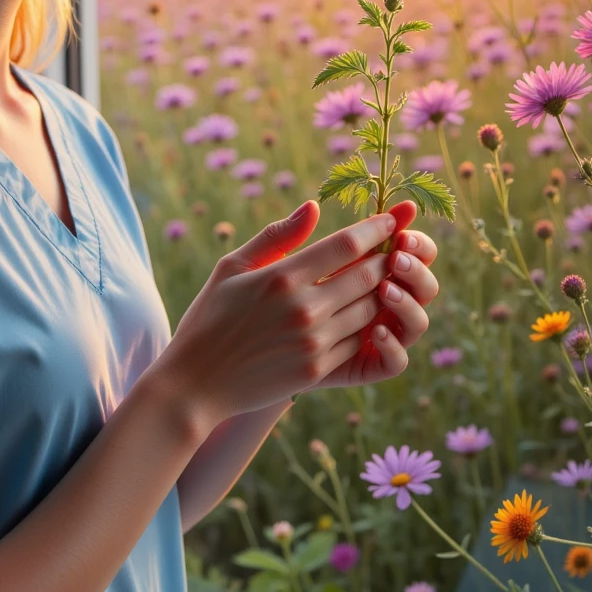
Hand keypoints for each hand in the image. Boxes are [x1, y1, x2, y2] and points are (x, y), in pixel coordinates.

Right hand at [154, 200, 433, 432]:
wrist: (195, 384)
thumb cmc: (209, 318)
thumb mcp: (232, 267)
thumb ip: (277, 236)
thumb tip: (314, 207)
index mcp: (282, 277)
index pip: (346, 245)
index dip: (376, 228)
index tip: (391, 220)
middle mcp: (303, 308)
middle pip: (368, 275)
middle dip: (387, 258)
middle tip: (396, 248)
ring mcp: (313, 343)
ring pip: (371, 310)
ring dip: (383, 293)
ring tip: (385, 280)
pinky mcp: (317, 371)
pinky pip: (358, 342)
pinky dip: (368, 326)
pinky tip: (366, 315)